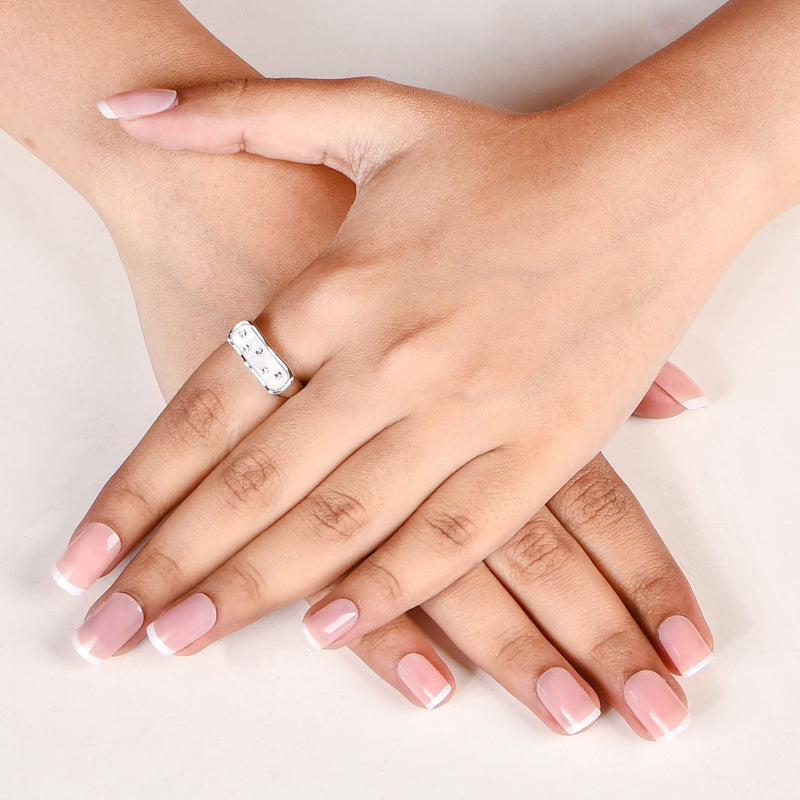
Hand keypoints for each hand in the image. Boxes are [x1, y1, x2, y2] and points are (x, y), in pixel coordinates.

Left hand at [80, 76, 729, 654]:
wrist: (647, 178)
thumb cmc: (508, 157)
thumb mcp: (367, 112)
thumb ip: (236, 112)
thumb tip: (124, 101)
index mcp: (338, 287)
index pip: (205, 412)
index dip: (136, 493)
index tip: (89, 558)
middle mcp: (391, 357)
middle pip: (257, 484)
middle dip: (178, 566)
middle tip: (119, 631)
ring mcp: (470, 407)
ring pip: (344, 522)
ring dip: (260, 591)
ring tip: (192, 639)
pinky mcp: (544, 444)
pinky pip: (453, 534)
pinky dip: (392, 589)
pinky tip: (333, 628)